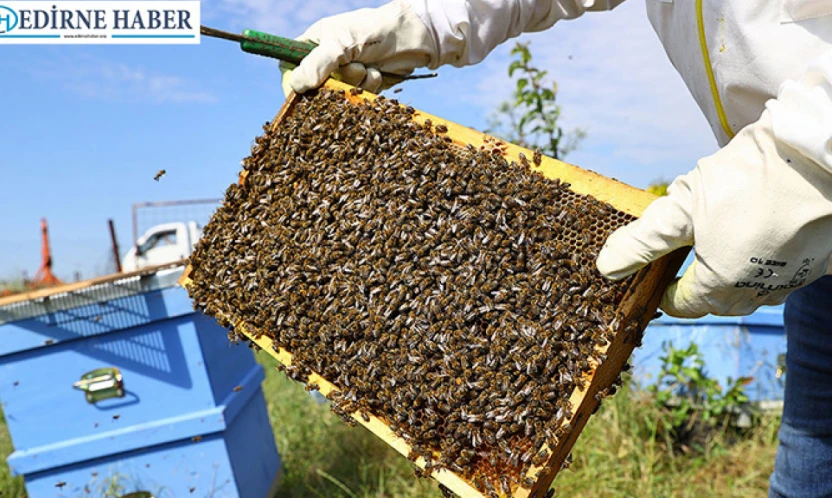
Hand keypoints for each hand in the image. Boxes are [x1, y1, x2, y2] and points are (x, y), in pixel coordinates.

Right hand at [280, 0, 435, 96]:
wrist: (412, 36)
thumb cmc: (373, 31)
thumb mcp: (340, 44)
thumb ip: (316, 64)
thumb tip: (296, 87)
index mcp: (314, 43)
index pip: (290, 67)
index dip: (294, 82)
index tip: (303, 93)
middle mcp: (327, 59)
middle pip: (315, 87)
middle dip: (334, 84)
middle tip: (351, 70)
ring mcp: (346, 72)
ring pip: (338, 94)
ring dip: (354, 84)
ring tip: (368, 68)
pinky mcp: (363, 84)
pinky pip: (357, 97)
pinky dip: (368, 87)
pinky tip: (378, 73)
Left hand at [596, 110, 831, 317]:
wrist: (820, 156)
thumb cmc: (748, 181)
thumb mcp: (681, 209)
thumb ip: (642, 242)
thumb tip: (606, 268)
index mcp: (720, 288)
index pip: (680, 304)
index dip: (661, 289)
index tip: (653, 270)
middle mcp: (757, 294)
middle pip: (715, 300)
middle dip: (694, 282)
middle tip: (681, 253)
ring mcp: (791, 281)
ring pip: (749, 289)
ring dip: (729, 272)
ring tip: (716, 238)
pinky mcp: (816, 263)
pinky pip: (778, 272)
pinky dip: (761, 260)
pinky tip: (755, 232)